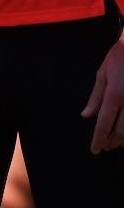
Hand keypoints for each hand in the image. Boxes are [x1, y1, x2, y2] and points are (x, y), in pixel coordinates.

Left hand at [82, 37, 123, 152]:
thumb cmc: (118, 58)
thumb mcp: (102, 74)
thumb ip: (95, 97)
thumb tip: (86, 116)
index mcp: (115, 94)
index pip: (104, 124)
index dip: (98, 139)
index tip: (95, 150)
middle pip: (121, 132)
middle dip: (111, 142)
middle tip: (103, 148)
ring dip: (123, 140)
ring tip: (114, 143)